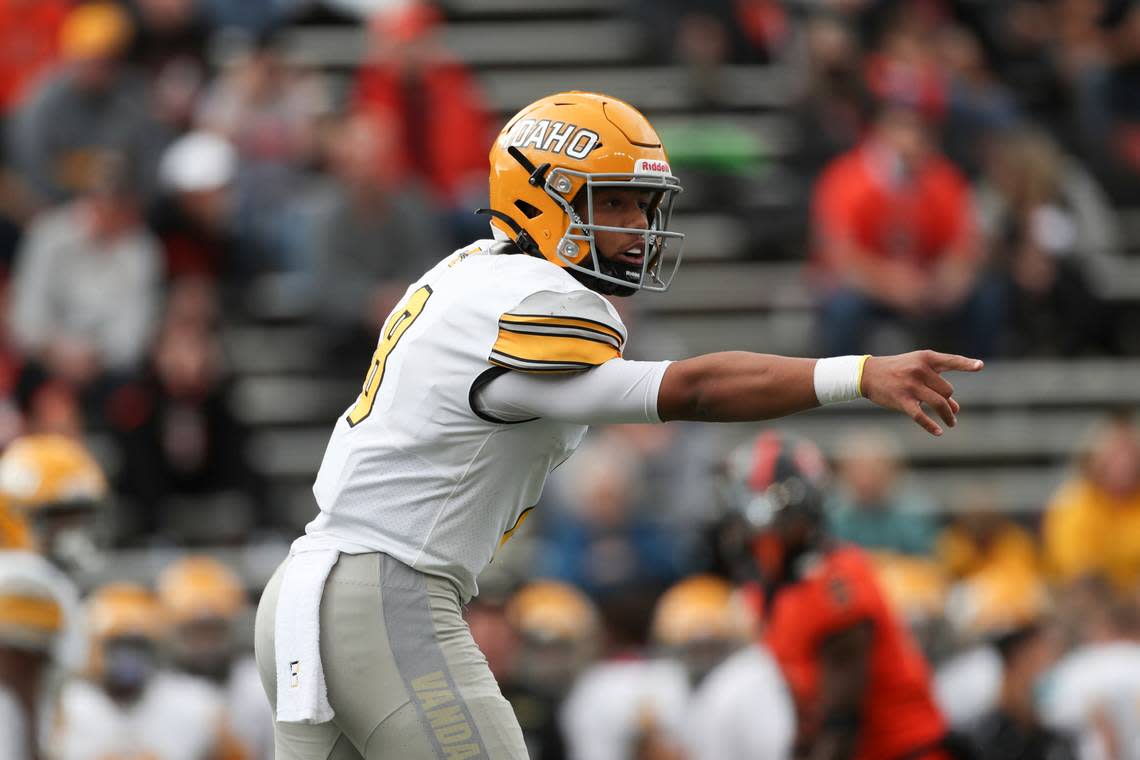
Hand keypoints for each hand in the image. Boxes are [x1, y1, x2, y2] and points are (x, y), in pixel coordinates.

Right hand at [860, 351, 982, 435]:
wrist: (867, 374)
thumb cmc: (896, 371)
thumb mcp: (916, 370)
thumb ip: (937, 384)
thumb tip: (956, 408)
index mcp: (926, 358)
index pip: (951, 360)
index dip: (967, 364)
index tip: (980, 366)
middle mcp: (920, 370)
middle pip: (947, 390)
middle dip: (949, 401)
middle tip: (952, 411)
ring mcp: (911, 385)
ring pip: (939, 403)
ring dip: (948, 415)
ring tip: (952, 423)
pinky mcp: (902, 399)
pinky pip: (921, 416)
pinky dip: (931, 426)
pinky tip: (938, 432)